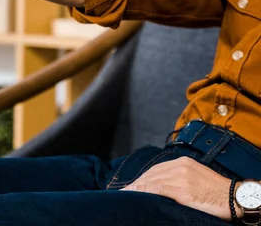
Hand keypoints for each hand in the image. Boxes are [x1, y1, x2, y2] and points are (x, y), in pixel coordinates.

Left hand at [121, 157, 240, 220]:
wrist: (236, 198)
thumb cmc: (218, 192)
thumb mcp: (197, 178)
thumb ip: (181, 178)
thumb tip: (164, 187)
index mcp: (184, 162)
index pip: (157, 169)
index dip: (143, 177)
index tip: (133, 184)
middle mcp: (180, 166)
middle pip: (152, 174)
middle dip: (137, 182)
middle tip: (125, 191)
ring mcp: (181, 177)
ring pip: (152, 180)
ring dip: (137, 188)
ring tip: (126, 194)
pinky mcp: (183, 190)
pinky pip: (158, 189)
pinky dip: (144, 192)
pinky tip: (136, 195)